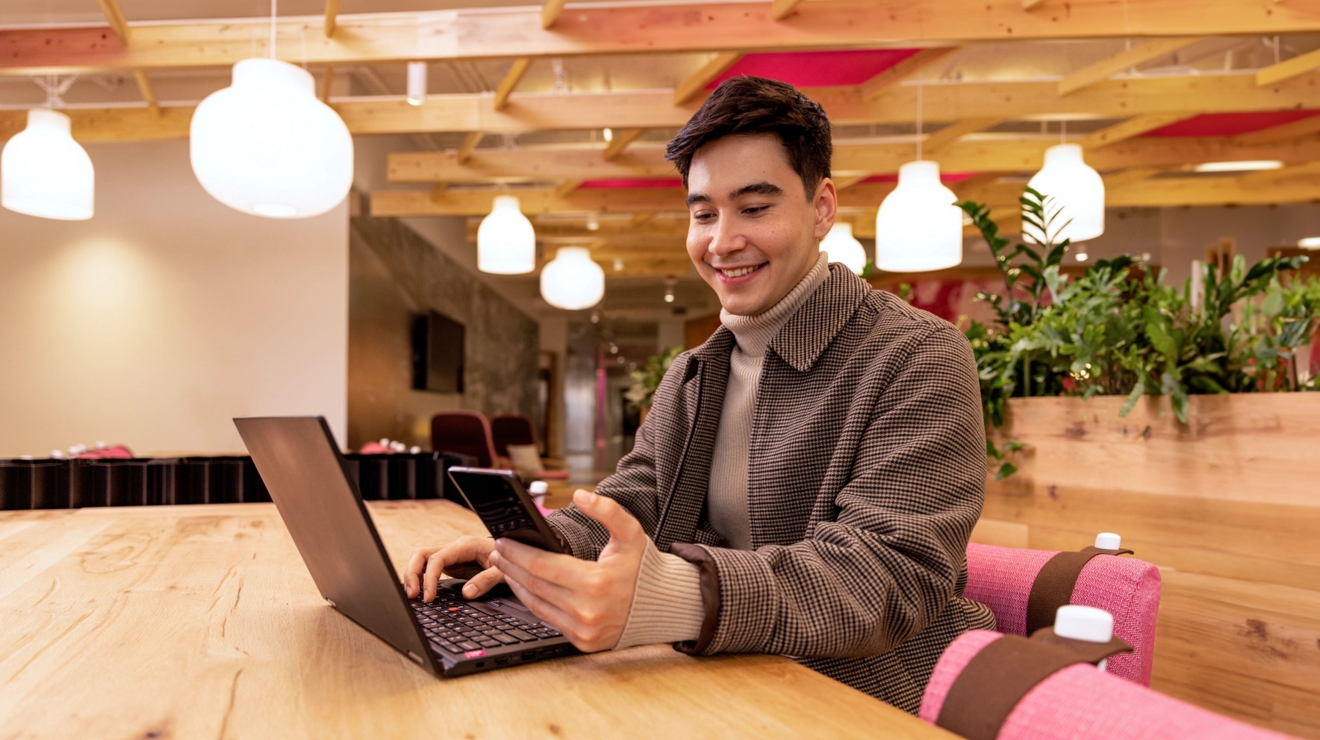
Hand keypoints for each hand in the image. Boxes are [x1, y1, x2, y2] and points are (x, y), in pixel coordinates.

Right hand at [403, 535, 504, 601]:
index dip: (429, 578)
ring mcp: (451, 555)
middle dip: (413, 574)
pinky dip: (421, 577)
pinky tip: (420, 590)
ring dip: (414, 575)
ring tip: (413, 595)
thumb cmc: (510, 558)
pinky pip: (429, 567)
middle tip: (413, 596)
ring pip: (422, 559)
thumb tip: (467, 593)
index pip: (438, 558)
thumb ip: (486, 580)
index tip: (429, 597)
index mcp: (465, 546)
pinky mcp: (451, 563)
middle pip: (422, 554)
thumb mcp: (503, 571)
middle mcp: (454, 548)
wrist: (514, 552)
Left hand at [489, 490, 646, 652]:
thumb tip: (580, 495)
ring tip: (504, 567)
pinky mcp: (582, 642)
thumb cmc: (643, 567)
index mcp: (596, 583)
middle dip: (511, 566)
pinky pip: (548, 620)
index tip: (504, 541)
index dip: (519, 553)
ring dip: (517, 585)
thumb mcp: (631, 532)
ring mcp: (584, 630)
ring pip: (536, 605)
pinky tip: (525, 587)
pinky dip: (533, 602)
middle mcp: (587, 611)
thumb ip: (607, 510)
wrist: (663, 605)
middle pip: (535, 585)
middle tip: (497, 551)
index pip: (544, 566)